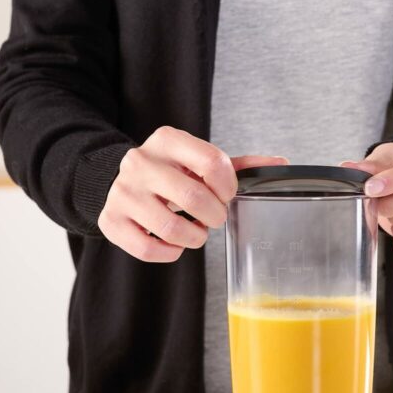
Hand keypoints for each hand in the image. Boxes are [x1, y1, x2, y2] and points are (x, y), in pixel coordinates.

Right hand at [99, 126, 287, 261]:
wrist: (116, 180)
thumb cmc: (170, 173)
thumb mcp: (199, 161)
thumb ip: (239, 165)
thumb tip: (281, 164)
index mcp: (167, 140)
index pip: (212, 162)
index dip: (228, 186)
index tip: (227, 194)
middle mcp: (140, 162)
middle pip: (194, 197)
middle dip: (214, 216)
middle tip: (214, 217)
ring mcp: (122, 192)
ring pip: (171, 228)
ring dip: (195, 238)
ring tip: (195, 231)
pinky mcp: (111, 221)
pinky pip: (149, 249)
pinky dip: (170, 253)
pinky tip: (173, 243)